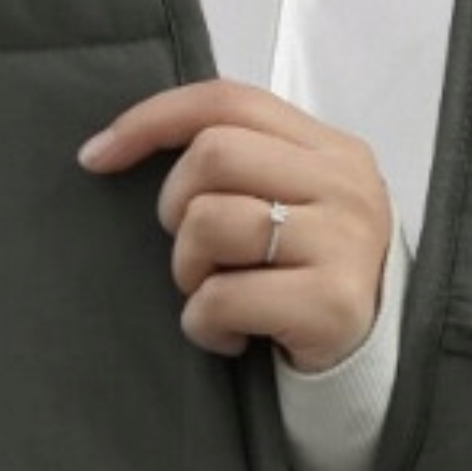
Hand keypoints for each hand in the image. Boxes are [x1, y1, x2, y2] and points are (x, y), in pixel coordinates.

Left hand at [76, 80, 394, 373]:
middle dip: (176, 208)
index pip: (228, 102)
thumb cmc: (309, 283)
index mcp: (331, 150)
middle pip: (213, 153)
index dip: (151, 120)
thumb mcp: (290, 204)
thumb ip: (243, 164)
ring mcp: (344, 242)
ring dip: (189, 270)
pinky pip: (223, 296)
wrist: (374, 368)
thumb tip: (118, 145)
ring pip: (211, 222)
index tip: (97, 156)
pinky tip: (230, 335)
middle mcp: (345, 186)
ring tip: (215, 294)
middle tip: (195, 253)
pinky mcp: (333, 303)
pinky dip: (204, 323)